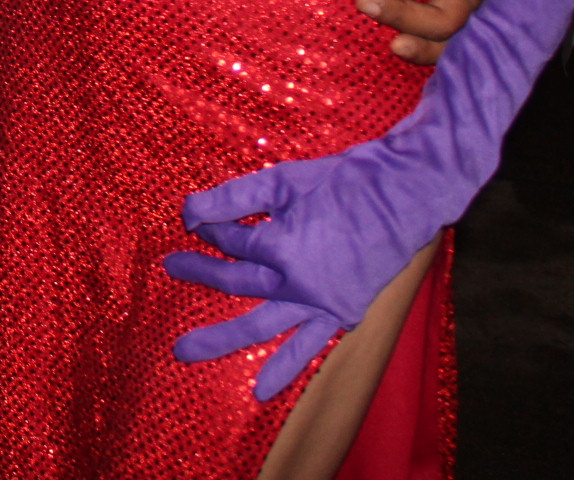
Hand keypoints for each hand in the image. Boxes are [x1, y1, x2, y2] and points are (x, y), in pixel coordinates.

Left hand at [162, 145, 409, 400]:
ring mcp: (319, 303)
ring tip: (183, 352)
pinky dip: (284, 369)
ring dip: (221, 339)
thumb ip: (232, 198)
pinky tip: (261, 391)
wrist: (402, 198)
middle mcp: (295, 283)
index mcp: (280, 247)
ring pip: (260, 326)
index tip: (203, 218)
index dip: (214, 228)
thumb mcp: (282, 181)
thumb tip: (188, 211)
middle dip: (200, 272)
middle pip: (236, 281)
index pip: (231, 242)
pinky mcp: (341, 313)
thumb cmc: (341, 183)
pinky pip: (307, 346)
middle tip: (171, 266)